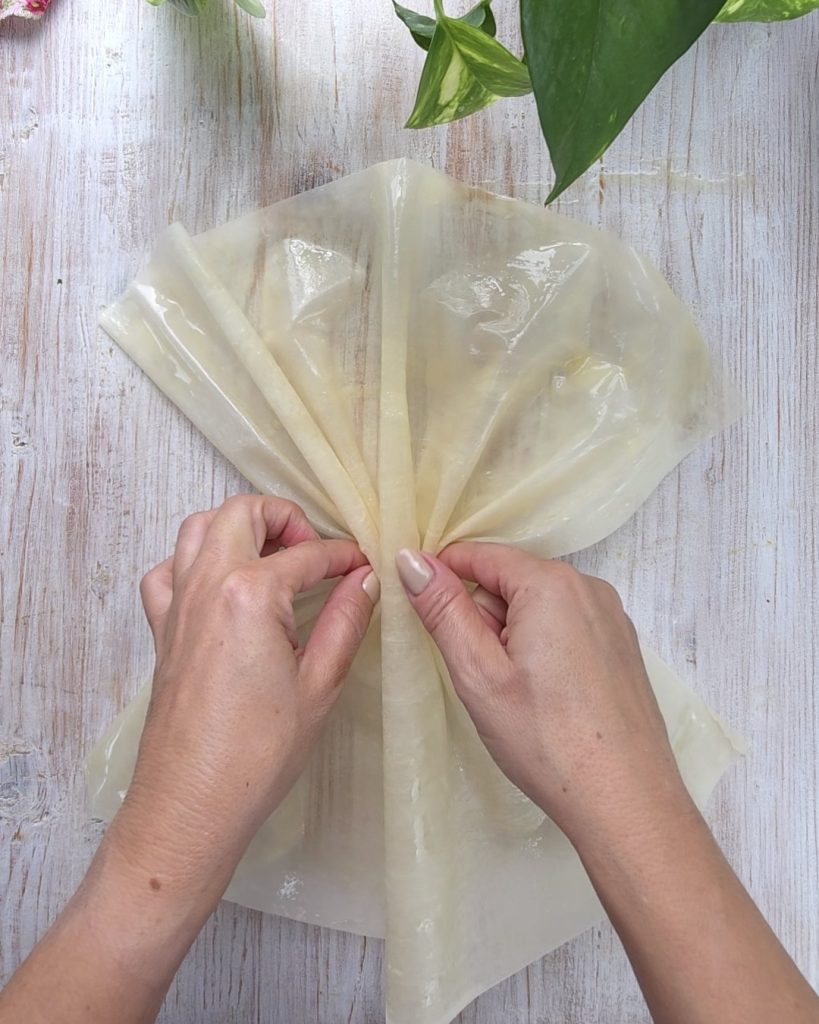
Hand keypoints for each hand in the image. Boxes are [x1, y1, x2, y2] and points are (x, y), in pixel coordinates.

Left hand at [0, 495, 379, 1023]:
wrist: (191, 804)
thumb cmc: (258, 753)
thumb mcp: (320, 684)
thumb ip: (345, 620)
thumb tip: (366, 580)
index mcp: (250, 593)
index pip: (307, 554)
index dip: (343, 556)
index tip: (364, 567)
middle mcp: (206, 584)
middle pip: (242, 512)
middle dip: (285, 518)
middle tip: (315, 552)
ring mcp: (176, 604)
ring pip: (198, 528)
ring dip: (238, 527)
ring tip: (274, 558)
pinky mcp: (161, 628)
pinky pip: (169, 569)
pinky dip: (195, 560)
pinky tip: (223, 588)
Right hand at [397, 543, 818, 1022]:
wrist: (626, 801)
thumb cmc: (546, 739)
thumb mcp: (479, 673)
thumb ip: (444, 609)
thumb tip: (410, 558)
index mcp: (552, 584)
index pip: (480, 554)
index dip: (442, 576)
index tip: (419, 612)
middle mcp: (588, 587)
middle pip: (511, 578)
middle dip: (480, 613)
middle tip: (473, 671)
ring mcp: (611, 617)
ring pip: (538, 604)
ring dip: (509, 632)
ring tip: (507, 691)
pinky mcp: (621, 647)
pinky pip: (566, 625)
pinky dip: (540, 646)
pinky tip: (539, 696)